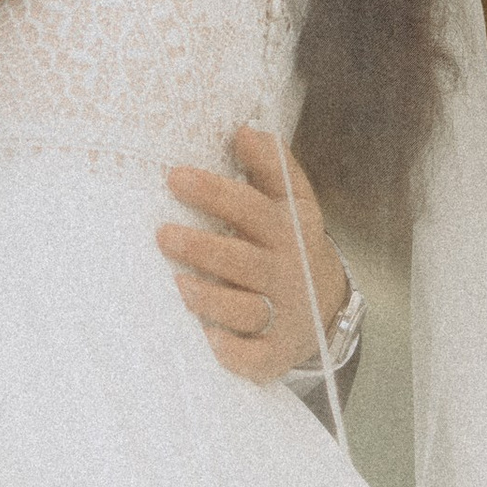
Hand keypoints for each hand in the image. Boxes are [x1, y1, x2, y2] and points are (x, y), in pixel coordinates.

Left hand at [158, 128, 343, 382]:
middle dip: (204, 247)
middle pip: (245, 260)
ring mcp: (283, 313)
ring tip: (177, 284)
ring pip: (248, 309)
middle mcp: (287, 270)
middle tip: (162, 233)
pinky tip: (206, 340)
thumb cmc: (287, 241)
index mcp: (289, 227)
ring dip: (212, 299)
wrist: (325, 305)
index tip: (175, 176)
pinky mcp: (274, 352)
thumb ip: (270, 165)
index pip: (255, 206)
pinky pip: (255, 357)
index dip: (217, 192)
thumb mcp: (290, 200)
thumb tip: (243, 129)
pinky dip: (234, 352)